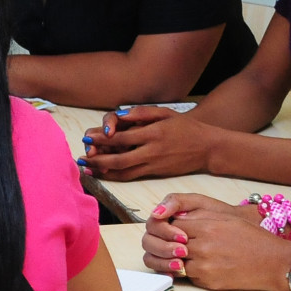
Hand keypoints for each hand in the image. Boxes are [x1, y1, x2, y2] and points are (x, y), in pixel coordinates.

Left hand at [83, 107, 217, 181]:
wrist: (208, 148)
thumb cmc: (186, 127)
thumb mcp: (165, 113)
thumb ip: (141, 114)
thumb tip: (119, 116)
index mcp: (154, 133)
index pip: (122, 137)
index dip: (102, 138)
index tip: (87, 137)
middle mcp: (152, 151)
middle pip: (119, 158)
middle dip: (97, 159)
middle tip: (82, 157)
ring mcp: (154, 164)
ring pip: (123, 172)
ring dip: (103, 171)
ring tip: (86, 169)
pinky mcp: (156, 173)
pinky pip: (132, 176)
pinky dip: (115, 176)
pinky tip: (104, 174)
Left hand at [141, 194, 290, 290]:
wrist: (274, 263)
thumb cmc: (254, 239)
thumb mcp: (228, 220)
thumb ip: (201, 219)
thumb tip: (178, 219)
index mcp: (207, 228)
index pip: (173, 226)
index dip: (169, 228)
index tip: (169, 229)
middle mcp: (203, 248)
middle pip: (169, 245)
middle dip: (165, 245)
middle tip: (165, 244)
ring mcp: (204, 267)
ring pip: (173, 264)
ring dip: (171, 261)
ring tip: (176, 257)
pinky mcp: (207, 282)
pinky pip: (188, 277)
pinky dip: (187, 272)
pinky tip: (194, 266)